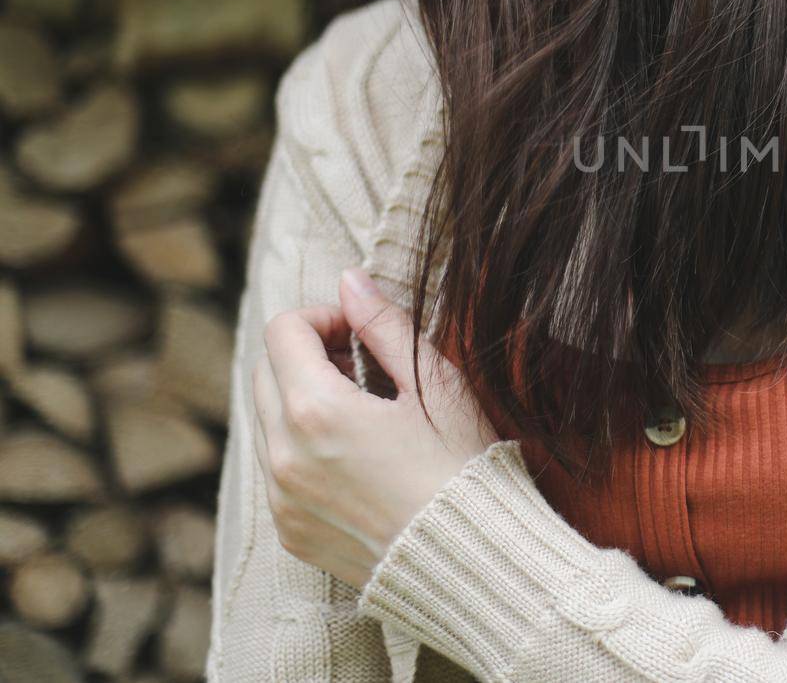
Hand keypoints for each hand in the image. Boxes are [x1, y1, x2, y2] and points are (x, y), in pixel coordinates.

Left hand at [252, 268, 499, 588]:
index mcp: (316, 410)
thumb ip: (384, 325)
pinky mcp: (289, 531)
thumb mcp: (435, 384)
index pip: (284, 330)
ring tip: (364, 413)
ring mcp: (281, 499)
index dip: (324, 317)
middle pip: (264, 371)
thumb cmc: (462, 465)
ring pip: (267, 421)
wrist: (469, 559)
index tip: (360, 333)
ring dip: (302, 400)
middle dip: (306, 354)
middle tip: (363, 366)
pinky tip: (359, 459)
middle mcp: (283, 455)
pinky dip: (303, 448)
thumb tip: (349, 280)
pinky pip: (277, 470)